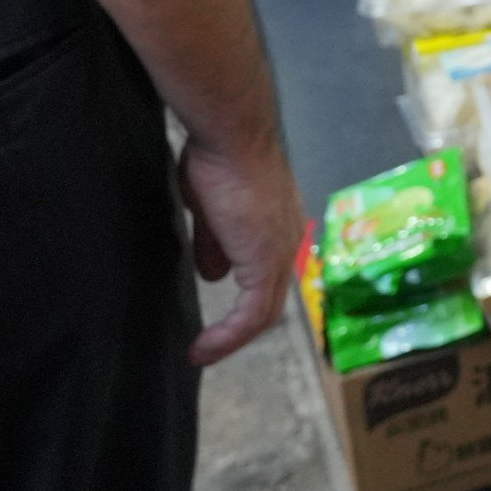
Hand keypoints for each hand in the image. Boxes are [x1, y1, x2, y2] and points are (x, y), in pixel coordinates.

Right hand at [176, 125, 305, 365]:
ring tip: (203, 352)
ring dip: (233, 338)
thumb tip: (211, 273)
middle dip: (241, 326)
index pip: (268, 274)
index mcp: (277, 226)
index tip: (217, 315)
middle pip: (270, 299)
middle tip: (210, 344)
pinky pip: (253, 315)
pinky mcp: (265, 263)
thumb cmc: (218, 159)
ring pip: (264, 312)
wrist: (231, 137)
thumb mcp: (209, 207)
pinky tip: (204, 348)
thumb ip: (213, 241)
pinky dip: (229, 336)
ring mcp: (280, 253)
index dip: (245, 298)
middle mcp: (287, 242)